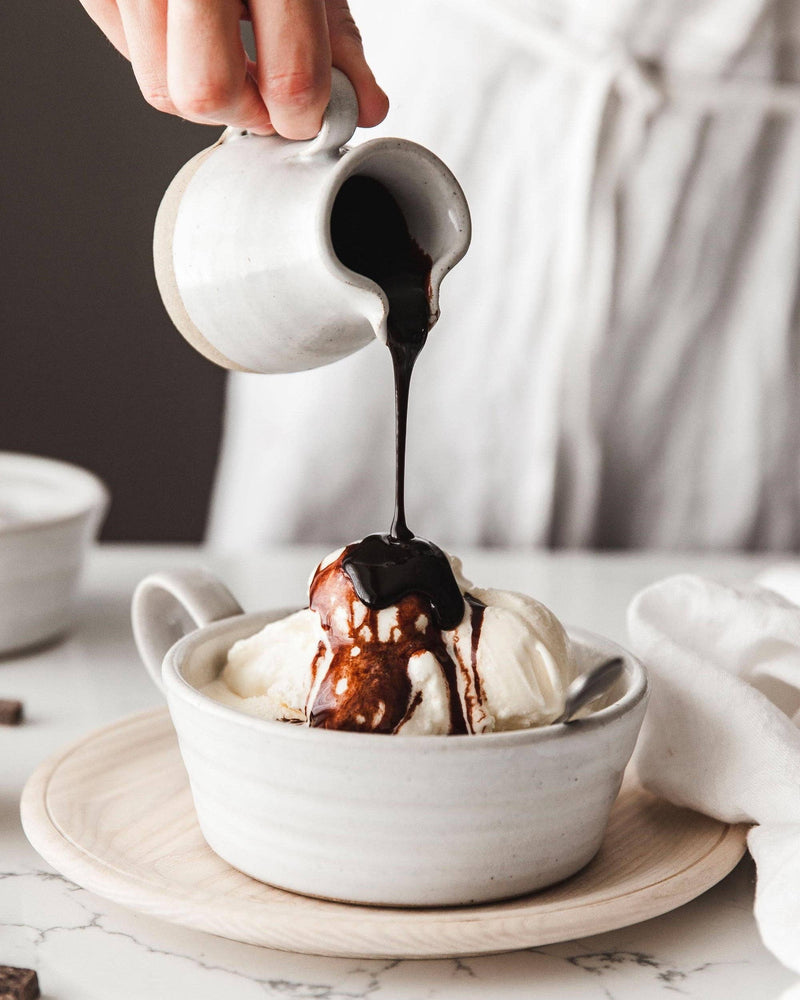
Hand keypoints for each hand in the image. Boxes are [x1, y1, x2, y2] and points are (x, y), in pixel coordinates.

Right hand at [78, 0, 388, 137]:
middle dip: (245, 111)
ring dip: (206, 90)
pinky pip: (132, 56)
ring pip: (161, 88)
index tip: (311, 112)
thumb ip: (338, 37)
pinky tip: (191, 26)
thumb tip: (363, 105)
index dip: (306, 114)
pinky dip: (167, 58)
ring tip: (232, 53)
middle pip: (206, 91)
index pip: (290, 76)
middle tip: (267, 94)